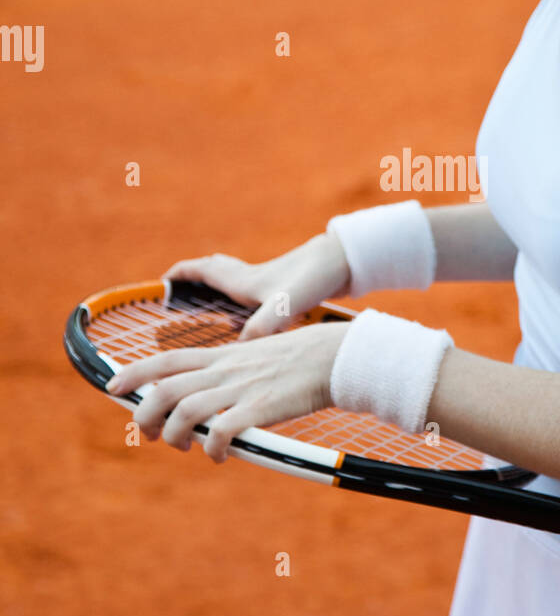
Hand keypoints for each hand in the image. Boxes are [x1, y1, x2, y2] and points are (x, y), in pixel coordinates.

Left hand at [105, 321, 346, 463]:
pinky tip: (218, 456)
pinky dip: (212, 448)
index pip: (165, 359)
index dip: (133, 373)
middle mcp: (225, 369)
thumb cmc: (300, 359)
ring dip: (174, 434)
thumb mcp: (256, 355)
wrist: (335, 356)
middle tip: (147, 434)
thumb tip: (213, 391)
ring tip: (181, 448)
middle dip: (144, 413)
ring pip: (186, 411)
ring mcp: (241, 388)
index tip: (112, 386)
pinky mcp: (260, 408)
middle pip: (165, 389)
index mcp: (222, 355)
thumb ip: (231, 370)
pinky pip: (222, 432)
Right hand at [162, 232, 350, 339]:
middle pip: (213, 273)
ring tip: (207, 320)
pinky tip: (248, 331)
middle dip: (193, 283)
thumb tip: (238, 352)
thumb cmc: (313, 280)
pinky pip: (253, 299)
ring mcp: (268, 285)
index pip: (200, 270)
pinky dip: (243, 309)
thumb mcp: (283, 308)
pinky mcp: (285, 293)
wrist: (345, 263)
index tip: (158, 287)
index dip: (177, 276)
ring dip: (218, 297)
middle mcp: (251, 279)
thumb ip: (259, 328)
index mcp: (243, 280)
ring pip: (233, 286)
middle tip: (177, 299)